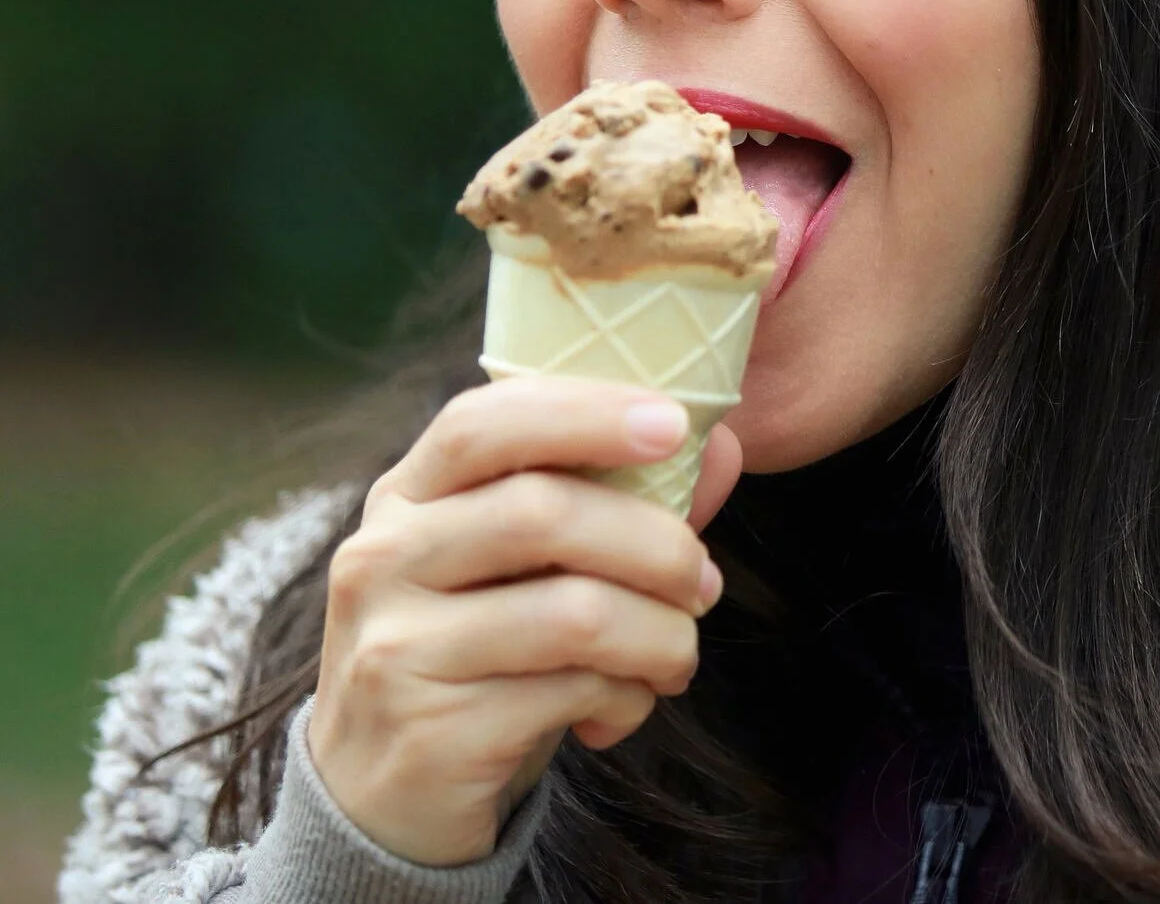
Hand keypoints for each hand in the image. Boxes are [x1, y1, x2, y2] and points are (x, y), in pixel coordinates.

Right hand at [304, 377, 743, 865]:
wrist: (386, 798)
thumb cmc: (480, 654)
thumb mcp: (525, 567)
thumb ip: (617, 503)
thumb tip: (722, 447)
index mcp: (407, 497)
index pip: (484, 423)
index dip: (585, 413)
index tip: (673, 425)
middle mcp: (384, 559)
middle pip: (544, 512)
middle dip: (658, 546)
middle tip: (703, 585)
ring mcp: (396, 646)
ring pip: (576, 612)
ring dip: (662, 636)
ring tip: (675, 657)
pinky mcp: (431, 731)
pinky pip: (573, 693)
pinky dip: (628, 700)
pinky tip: (618, 711)